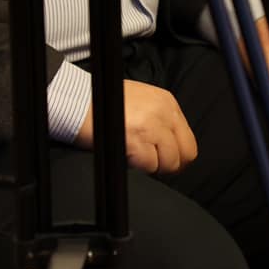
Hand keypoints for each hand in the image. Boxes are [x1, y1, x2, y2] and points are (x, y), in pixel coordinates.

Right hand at [75, 81, 197, 174]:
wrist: (79, 101)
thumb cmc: (105, 102)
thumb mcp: (142, 101)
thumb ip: (158, 118)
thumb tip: (166, 141)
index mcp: (168, 103)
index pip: (188, 138)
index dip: (178, 154)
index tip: (168, 161)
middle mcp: (164, 114)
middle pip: (186, 153)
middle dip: (172, 165)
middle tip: (157, 168)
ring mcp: (152, 127)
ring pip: (170, 162)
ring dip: (155, 167)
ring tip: (139, 162)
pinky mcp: (137, 141)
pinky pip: (149, 165)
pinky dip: (140, 168)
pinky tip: (129, 159)